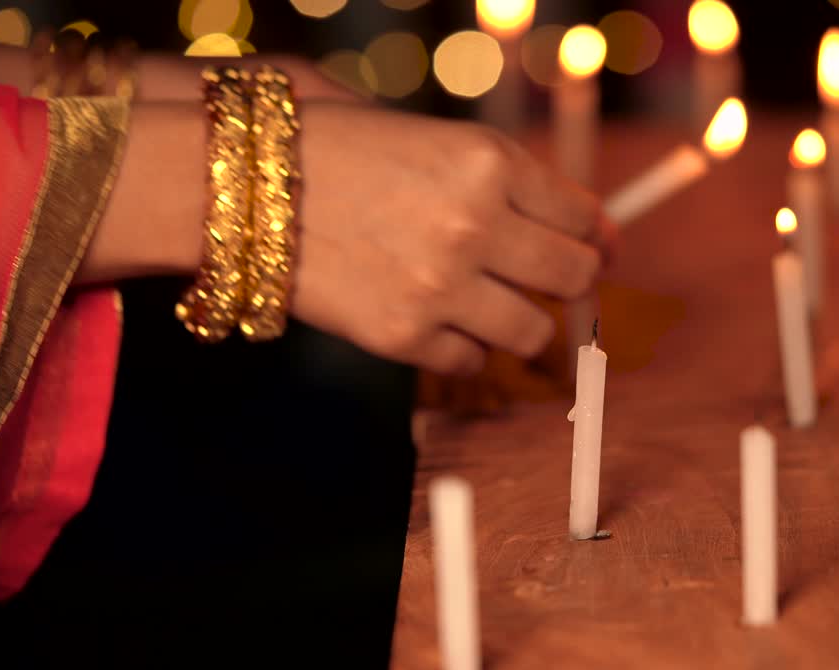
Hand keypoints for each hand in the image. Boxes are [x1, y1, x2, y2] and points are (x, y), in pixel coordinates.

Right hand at [292, 102, 606, 374]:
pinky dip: (465, 347)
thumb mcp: (431, 139)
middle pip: (573, 277)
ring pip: (533, 332)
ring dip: (523, 325)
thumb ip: (504, 179)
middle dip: (575, 284)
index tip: (598, 250)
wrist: (240, 188)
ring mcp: (441, 286)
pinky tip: (442, 323)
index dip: (596, 238)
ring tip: (496, 309)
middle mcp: (476, 224)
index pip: (581, 216)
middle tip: (559, 286)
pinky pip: (471, 361)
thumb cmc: (334, 151)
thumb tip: (583, 226)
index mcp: (488, 161)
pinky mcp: (404, 335)